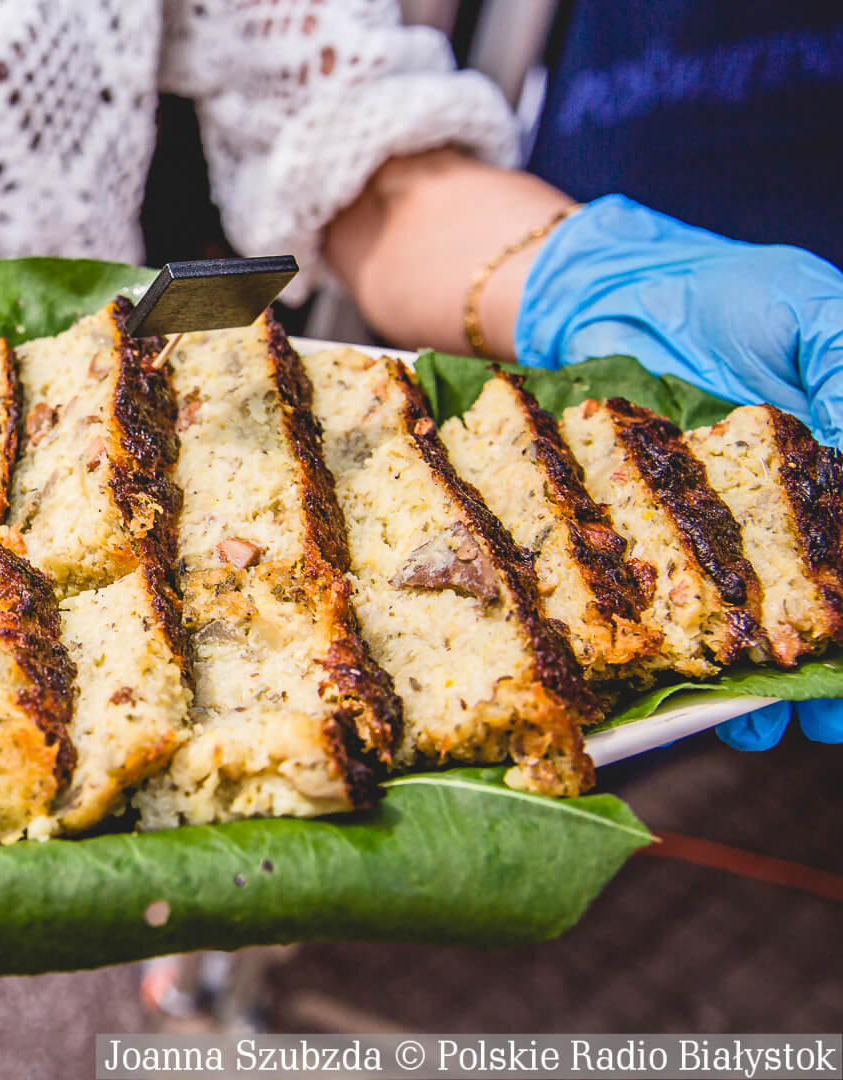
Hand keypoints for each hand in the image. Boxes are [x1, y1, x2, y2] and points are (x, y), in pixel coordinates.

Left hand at [514, 194, 842, 749]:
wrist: (609, 300)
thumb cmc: (728, 295)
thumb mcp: (808, 313)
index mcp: (836, 476)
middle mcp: (794, 517)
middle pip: (827, 606)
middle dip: (834, 666)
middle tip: (830, 711)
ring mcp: (729, 537)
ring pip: (764, 626)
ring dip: (770, 683)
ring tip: (765, 720)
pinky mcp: (657, 545)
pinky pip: (680, 611)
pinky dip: (690, 656)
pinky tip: (695, 697)